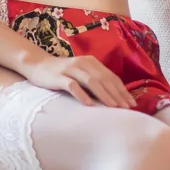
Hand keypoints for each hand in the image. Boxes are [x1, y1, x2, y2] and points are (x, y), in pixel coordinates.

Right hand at [22, 53, 136, 108]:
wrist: (37, 65)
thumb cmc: (62, 73)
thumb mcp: (81, 73)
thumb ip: (95, 80)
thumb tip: (115, 97)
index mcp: (91, 62)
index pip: (111, 77)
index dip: (123, 90)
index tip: (132, 104)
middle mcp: (83, 63)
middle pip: (104, 79)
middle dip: (117, 94)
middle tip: (126, 108)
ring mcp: (70, 69)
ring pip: (91, 81)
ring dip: (104, 94)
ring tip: (113, 107)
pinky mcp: (59, 77)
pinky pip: (72, 85)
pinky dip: (82, 94)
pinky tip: (89, 104)